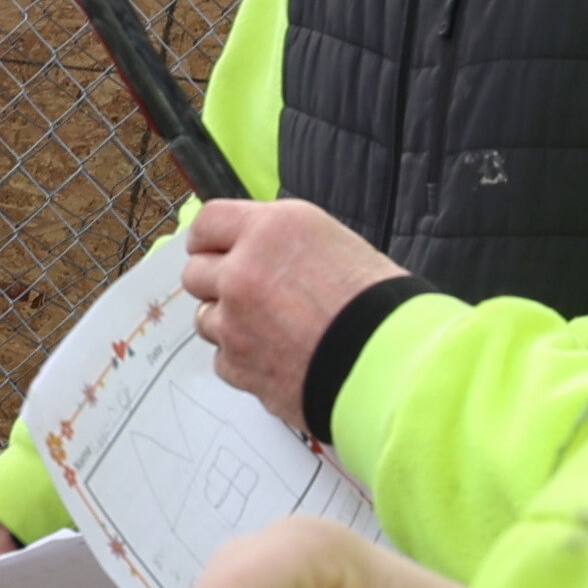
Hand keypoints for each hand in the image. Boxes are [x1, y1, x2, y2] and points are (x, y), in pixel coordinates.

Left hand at [181, 199, 405, 432]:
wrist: (390, 364)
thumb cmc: (379, 305)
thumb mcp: (335, 243)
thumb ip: (282, 244)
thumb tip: (257, 251)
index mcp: (271, 230)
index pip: (208, 222)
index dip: (209, 238)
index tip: (211, 248)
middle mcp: (243, 271)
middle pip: (196, 272)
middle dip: (216, 282)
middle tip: (246, 293)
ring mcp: (234, 321)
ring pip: (206, 318)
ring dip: (229, 322)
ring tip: (271, 329)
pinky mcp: (238, 364)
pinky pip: (223, 359)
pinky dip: (243, 359)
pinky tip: (277, 356)